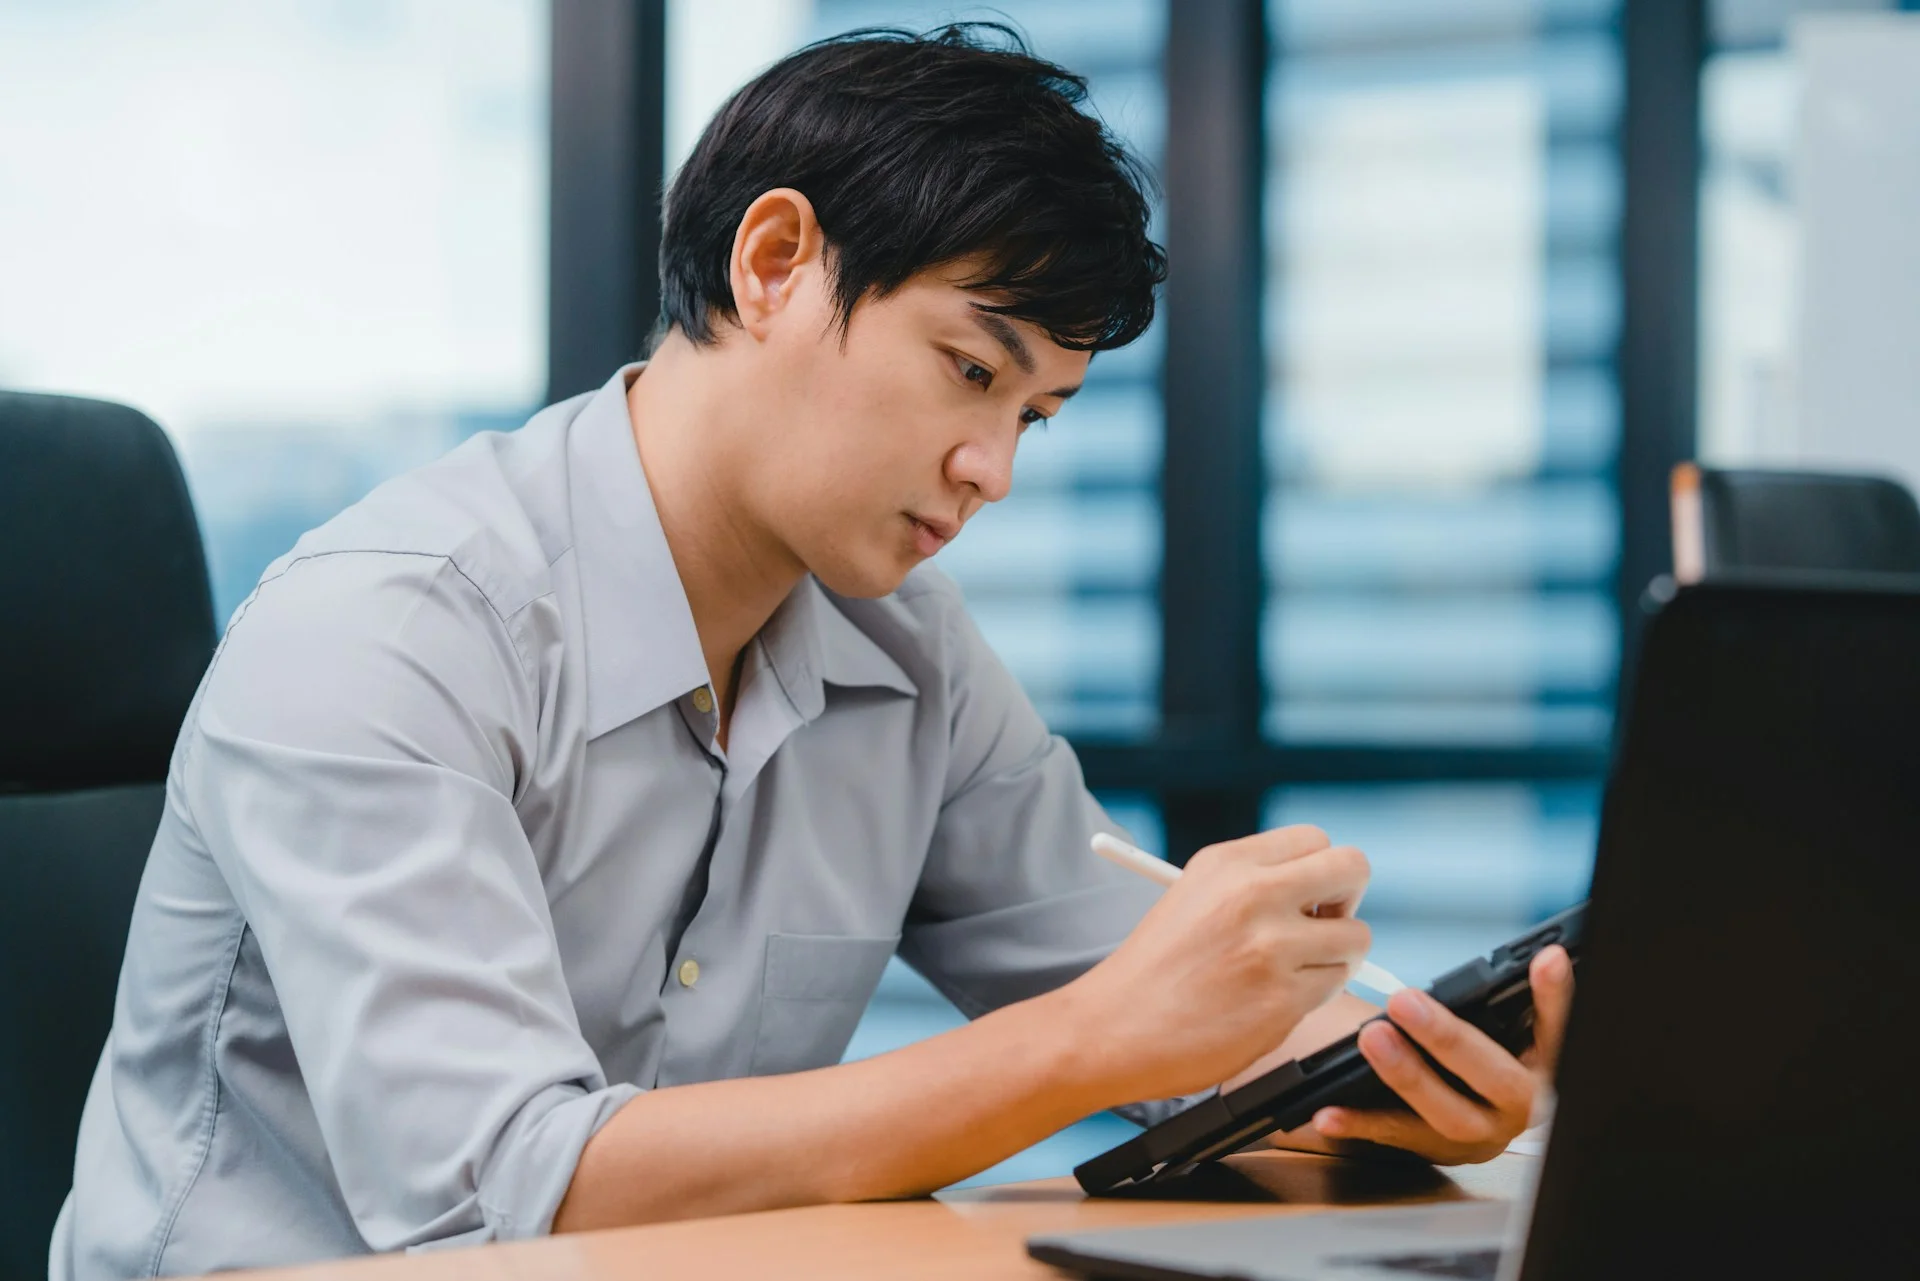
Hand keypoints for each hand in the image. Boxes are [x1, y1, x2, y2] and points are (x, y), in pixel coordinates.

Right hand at [1058, 825, 1372, 1105]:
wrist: (1113, 1027)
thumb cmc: (1155, 969)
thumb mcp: (1194, 896)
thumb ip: (1254, 883)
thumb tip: (1323, 892)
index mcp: (1228, 862)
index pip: (1316, 840)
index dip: (1321, 871)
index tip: (1308, 898)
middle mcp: (1253, 893)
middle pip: (1352, 868)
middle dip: (1348, 901)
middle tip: (1323, 928)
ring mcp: (1270, 946)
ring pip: (1356, 938)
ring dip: (1335, 959)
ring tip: (1290, 975)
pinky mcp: (1281, 998)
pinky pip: (1336, 985)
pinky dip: (1316, 995)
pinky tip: (1273, 1002)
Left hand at [1309, 943, 1573, 1163]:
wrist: (1466, 1105)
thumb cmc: (1485, 1047)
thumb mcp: (1506, 1021)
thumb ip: (1514, 998)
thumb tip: (1540, 955)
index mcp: (1545, 1067)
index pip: (1559, 1030)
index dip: (1555, 997)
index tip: (1546, 958)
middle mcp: (1519, 1107)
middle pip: (1495, 1080)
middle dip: (1449, 1039)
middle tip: (1404, 1002)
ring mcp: (1480, 1136)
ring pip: (1449, 1116)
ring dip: (1408, 1076)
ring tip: (1372, 1038)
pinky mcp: (1438, 1152)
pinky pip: (1396, 1138)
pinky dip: (1360, 1124)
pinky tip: (1327, 1114)